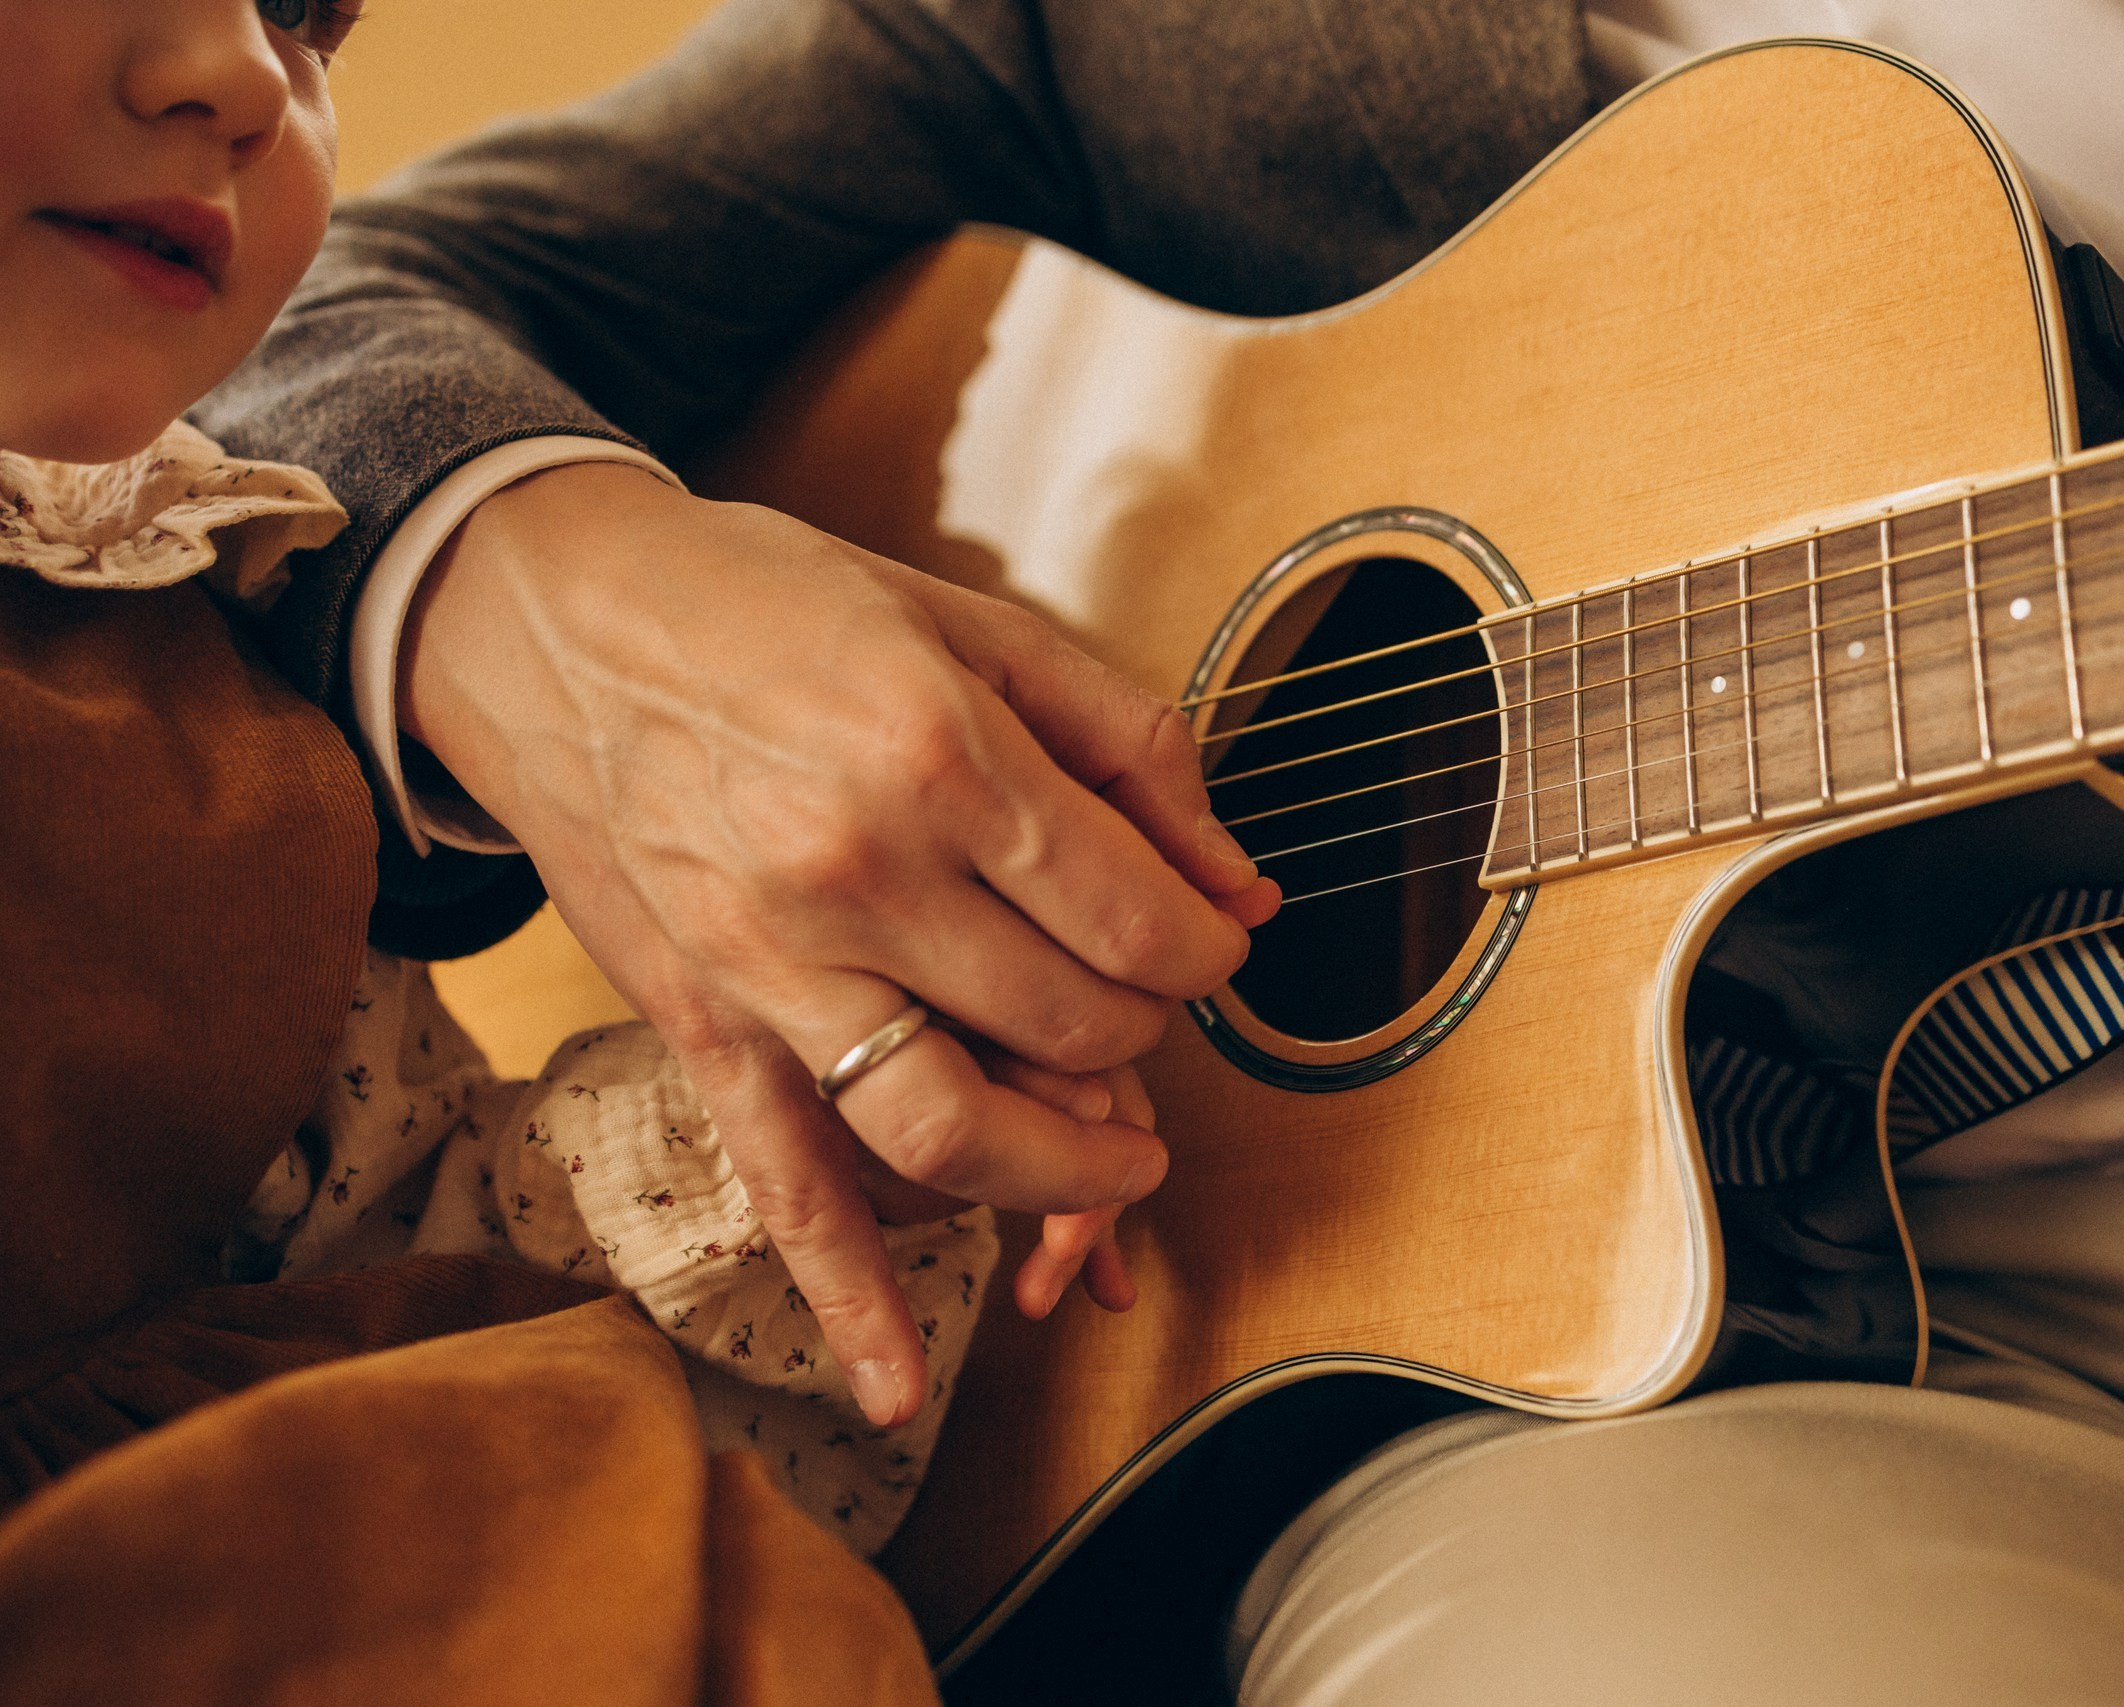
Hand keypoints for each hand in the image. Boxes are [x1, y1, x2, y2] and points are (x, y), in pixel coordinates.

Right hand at [402, 463, 1277, 1424]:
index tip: (1209, 941)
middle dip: (1143, 1032)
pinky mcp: (706, 1027)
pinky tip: (897, 1388)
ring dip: (1065, 1175)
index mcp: (942, 756)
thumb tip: (1247, 885)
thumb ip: (1130, 747)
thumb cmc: (770, 605)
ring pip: (954, 1130)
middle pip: (1070, 1029)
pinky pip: (784, 1186)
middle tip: (1144, 999)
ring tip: (1124, 1163)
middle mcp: (857, 874)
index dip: (1204, 950)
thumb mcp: (971, 622)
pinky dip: (847, 1297)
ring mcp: (772, 966)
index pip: (1136, 923)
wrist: (548, 616)